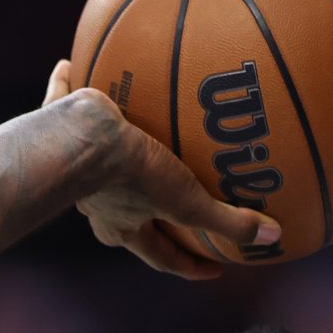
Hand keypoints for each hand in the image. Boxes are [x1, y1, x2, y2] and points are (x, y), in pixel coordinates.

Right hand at [42, 59, 279, 278]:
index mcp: (124, 226)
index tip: (213, 268)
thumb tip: (274, 239)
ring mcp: (75, 164)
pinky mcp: (58, 124)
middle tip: (167, 207)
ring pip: (94, 163)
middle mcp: (97, 202)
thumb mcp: (188, 202)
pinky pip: (61, 100)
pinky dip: (66, 83)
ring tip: (131, 138)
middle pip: (125, 216)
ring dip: (110, 154)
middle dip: (144, 214)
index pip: (162, 257)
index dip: (189, 265)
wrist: (78, 140)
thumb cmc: (132, 177)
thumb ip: (229, 221)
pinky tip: (69, 64)